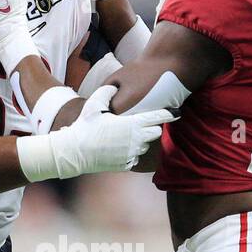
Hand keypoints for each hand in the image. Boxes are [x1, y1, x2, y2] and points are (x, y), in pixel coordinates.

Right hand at [16, 84, 174, 180]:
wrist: (75, 153)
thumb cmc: (85, 127)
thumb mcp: (94, 104)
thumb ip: (107, 92)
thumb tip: (114, 86)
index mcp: (132, 124)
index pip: (158, 118)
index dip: (169, 114)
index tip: (176, 112)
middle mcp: (136, 140)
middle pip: (156, 132)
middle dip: (152, 127)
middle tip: (141, 123)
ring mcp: (132, 154)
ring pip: (146, 145)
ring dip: (141, 140)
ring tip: (126, 136)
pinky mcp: (127, 164)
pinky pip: (135, 157)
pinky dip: (131, 152)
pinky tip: (118, 147)